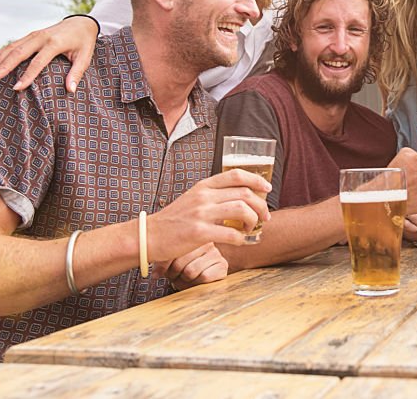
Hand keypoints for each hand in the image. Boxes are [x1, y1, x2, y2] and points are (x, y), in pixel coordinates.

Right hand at [0, 15, 99, 92]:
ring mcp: (34, 35)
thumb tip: (71, 90)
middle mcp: (41, 37)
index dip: (27, 76)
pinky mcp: (31, 35)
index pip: (38, 62)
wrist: (81, 23)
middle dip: (4, 67)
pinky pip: (14, 44)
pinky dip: (1, 51)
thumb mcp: (85, 57)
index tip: (16, 88)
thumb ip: (77, 73)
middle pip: (19, 53)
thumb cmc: (84, 42)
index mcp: (54, 43)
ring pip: (12, 47)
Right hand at [146, 169, 270, 260]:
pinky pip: (230, 234)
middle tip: (264, 217)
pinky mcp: (198, 233)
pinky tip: (239, 241)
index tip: (267, 188)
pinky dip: (241, 239)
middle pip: (244, 193)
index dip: (256, 179)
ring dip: (252, 221)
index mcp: (204, 186)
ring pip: (241, 209)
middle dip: (260, 206)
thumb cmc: (174, 220)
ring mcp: (201, 214)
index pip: (236, 175)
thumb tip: (240, 198)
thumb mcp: (193, 199)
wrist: (149, 235)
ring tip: (251, 229)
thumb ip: (214, 196)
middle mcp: (204, 196)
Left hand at [154, 243, 227, 290]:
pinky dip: (196, 284)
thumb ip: (161, 261)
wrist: (193, 277)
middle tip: (175, 276)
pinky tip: (196, 281)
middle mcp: (206, 240)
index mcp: (191, 234)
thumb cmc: (179, 266)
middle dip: (174, 274)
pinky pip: (204, 277)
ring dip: (183, 281)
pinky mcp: (223, 266)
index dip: (166, 265)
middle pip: (180, 262)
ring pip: (191, 271)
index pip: (173, 250)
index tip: (166, 270)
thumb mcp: (167, 259)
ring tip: (184, 279)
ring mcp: (216, 253)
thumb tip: (155, 275)